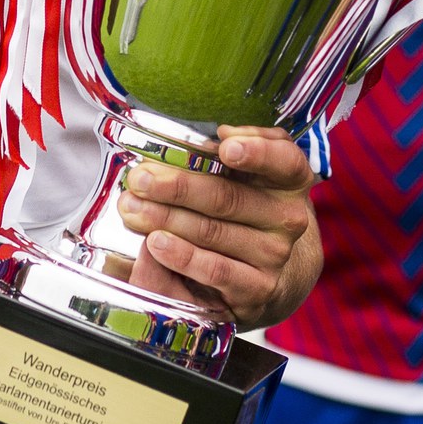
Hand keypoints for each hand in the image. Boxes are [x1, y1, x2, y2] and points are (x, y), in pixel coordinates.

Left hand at [120, 132, 320, 327]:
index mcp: (289, 180)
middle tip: (140, 179)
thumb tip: (223, 134)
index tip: (226, 147)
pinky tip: (155, 243)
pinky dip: (182, 256)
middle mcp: (287, 218)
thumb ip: (244, 144)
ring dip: (166, 220)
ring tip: (133, 209)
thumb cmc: (248, 207)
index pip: (283, 160)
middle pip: (227, 198)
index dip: (256, 151)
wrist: (270, 268)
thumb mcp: (253, 171)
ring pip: (213, 233)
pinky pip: (215, 271)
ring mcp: (274, 255)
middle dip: (177, 187)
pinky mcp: (257, 289)